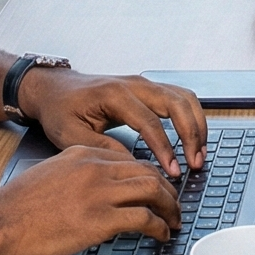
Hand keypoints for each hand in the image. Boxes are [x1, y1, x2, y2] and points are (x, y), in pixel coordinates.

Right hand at [0, 144, 180, 254]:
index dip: (150, 176)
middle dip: (167, 190)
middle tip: (174, 206)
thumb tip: (95, 193)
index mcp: (82, 154)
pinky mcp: (101, 219)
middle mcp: (95, 167)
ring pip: (153, 190)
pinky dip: (159, 227)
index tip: (157, 189)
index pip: (130, 160)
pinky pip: (144, 219)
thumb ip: (76, 177)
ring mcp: (99, 192)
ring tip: (174, 221)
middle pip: (148, 172)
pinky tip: (161, 235)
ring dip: (170, 208)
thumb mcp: (50, 176)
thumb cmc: (16, 208)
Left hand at [24, 69, 209, 176]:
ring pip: (184, 97)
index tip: (173, 171)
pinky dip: (192, 117)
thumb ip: (102, 149)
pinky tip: (193, 139)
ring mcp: (143, 83)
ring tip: (199, 153)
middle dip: (191, 134)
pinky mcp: (148, 88)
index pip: (150, 122)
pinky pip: (179, 98)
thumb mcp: (71, 136)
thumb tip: (133, 166)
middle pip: (176, 103)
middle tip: (195, 163)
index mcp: (114, 94)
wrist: (54, 89)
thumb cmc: (60, 110)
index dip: (165, 149)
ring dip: (197, 125)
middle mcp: (133, 84)